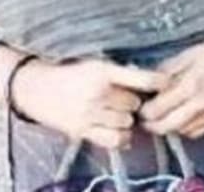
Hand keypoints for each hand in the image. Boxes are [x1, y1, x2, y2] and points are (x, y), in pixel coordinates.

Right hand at [11, 58, 170, 149]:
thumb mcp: (92, 64)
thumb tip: (149, 82)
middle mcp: (97, 92)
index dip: (157, 81)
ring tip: (113, 112)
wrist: (35, 88)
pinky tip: (115, 129)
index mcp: (101, 70)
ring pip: (127, 122)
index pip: (139, 78)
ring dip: (125, 119)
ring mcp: (90, 113)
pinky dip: (120, 137)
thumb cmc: (67, 73)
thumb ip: (117, 73)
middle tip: (121, 98)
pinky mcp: (83, 130)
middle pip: (134, 104)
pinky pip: (115, 140)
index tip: (167, 82)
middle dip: (132, 102)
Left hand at [138, 24, 203, 138]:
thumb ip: (166, 71)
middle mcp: (201, 103)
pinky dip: (185, 129)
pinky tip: (181, 119)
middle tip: (144, 117)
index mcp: (190, 85)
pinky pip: (198, 131)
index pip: (157, 109)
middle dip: (152, 124)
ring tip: (162, 117)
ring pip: (181, 132)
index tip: (139, 106)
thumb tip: (147, 80)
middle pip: (167, 126)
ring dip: (168, 127)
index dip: (144, 111)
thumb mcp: (187, 55)